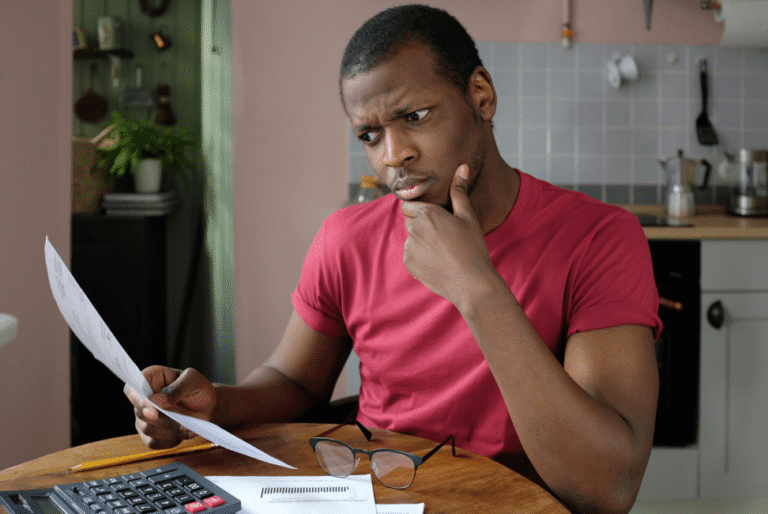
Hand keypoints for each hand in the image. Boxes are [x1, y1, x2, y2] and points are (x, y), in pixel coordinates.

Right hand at [123, 366, 216, 448]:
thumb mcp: (192, 380)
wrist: (208, 406)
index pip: (131, 388)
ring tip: (188, 425)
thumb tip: (156, 400)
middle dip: (160, 418)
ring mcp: (145, 417)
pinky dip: (171, 441)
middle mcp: (144, 398)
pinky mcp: (151, 433)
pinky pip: (154, 442)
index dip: (137, 399)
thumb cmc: (198, 388)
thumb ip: (176, 388)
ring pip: (147, 429)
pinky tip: (186, 433)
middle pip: (139, 412)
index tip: (152, 409)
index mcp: (151, 378)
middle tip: (179, 420)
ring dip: (169, 430)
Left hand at [400, 164, 496, 305]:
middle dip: (422, 225)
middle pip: (410, 221)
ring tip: (444, 251)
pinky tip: (438, 262)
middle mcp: (413, 228)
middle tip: (444, 236)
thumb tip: (462, 167)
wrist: (471, 283)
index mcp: (427, 213)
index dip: (422, 210)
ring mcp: (409, 247)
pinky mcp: (408, 263)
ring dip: (422, 241)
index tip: (436, 220)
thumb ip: (459, 191)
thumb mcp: (468, 217)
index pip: (409, 204)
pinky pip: (411, 254)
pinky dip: (421, 257)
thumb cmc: (473, 248)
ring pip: (411, 238)